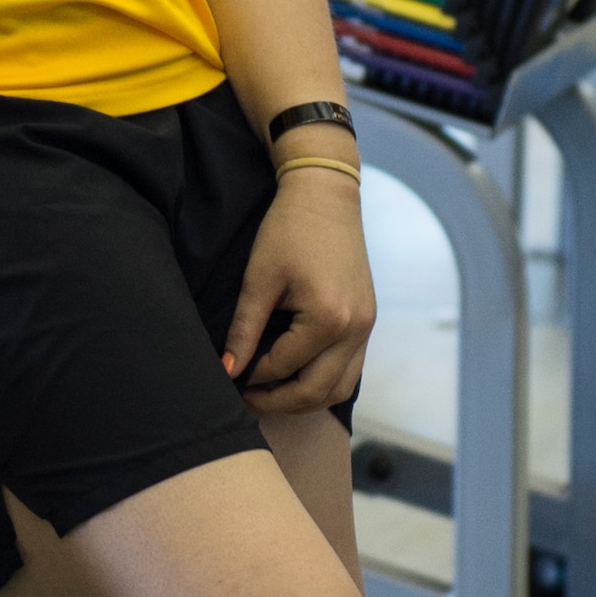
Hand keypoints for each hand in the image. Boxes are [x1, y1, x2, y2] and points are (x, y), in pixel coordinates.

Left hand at [223, 170, 374, 413]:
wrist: (325, 195)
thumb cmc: (288, 229)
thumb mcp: (259, 277)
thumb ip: (244, 328)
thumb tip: (227, 370)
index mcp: (328, 319)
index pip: (284, 367)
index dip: (253, 378)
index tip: (230, 380)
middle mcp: (355, 330)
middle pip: (316, 391)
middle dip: (279, 401)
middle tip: (247, 398)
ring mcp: (367, 327)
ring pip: (339, 389)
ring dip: (306, 399)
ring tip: (272, 393)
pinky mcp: (368, 320)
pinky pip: (350, 369)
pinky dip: (325, 381)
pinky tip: (298, 375)